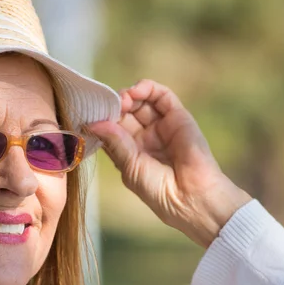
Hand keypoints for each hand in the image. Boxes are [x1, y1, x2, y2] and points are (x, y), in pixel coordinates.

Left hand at [88, 80, 250, 247]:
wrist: (191, 196)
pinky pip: (162, 96)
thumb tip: (93, 123)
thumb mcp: (130, 166)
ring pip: (142, 101)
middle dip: (114, 106)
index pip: (111, 128)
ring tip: (123, 99)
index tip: (92, 115)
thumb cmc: (159, 190)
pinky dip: (148, 88)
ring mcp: (161, 126)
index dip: (102, 119)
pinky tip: (136, 91)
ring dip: (129, 95)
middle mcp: (145, 137)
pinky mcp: (178, 116)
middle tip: (107, 105)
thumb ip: (115, 142)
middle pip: (125, 112)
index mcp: (130, 152)